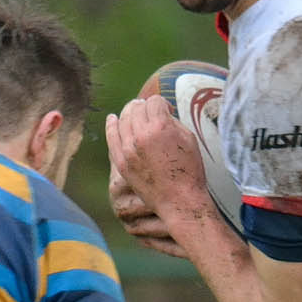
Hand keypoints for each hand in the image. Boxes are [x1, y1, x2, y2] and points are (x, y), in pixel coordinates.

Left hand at [106, 98, 212, 245]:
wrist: (179, 200)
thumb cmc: (189, 171)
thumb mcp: (189, 139)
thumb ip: (173, 121)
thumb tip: (161, 113)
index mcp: (161, 127)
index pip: (154, 101)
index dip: (162, 103)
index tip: (167, 109)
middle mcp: (141, 136)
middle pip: (137, 108)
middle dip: (145, 106)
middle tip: (151, 111)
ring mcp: (128, 150)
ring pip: (123, 119)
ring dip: (130, 112)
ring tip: (135, 111)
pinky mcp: (121, 162)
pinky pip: (112, 138)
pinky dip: (111, 125)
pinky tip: (112, 118)